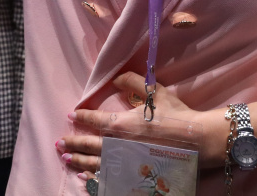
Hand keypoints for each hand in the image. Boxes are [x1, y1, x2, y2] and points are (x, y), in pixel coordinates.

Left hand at [61, 73, 226, 176]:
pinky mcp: (133, 176)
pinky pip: (108, 179)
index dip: (82, 117)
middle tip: (59, 143)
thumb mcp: (155, 92)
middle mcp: (119, 145)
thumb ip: (133, 82)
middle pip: (89, 145)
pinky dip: (94, 179)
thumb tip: (116, 77)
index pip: (95, 120)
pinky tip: (85, 178)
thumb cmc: (176, 116)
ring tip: (66, 159)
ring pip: (95, 164)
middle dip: (72, 143)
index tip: (72, 115)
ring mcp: (125, 163)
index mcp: (122, 124)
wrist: (198, 140)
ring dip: (78, 161)